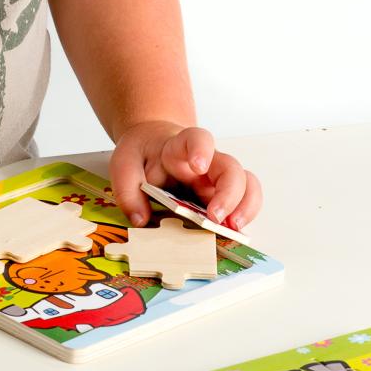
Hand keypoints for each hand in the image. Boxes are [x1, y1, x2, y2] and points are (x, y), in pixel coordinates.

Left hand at [109, 118, 262, 230]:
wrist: (154, 145)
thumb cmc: (142, 153)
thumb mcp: (124, 165)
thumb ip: (127, 190)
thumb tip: (141, 220)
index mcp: (180, 147)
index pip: (197, 138)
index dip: (201, 149)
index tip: (198, 165)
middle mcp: (207, 161)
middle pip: (230, 167)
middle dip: (229, 193)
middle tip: (216, 216)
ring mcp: (217, 179)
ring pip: (246, 184)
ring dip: (245, 207)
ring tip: (232, 228)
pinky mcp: (221, 196)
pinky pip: (244, 201)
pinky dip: (244, 216)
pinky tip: (232, 232)